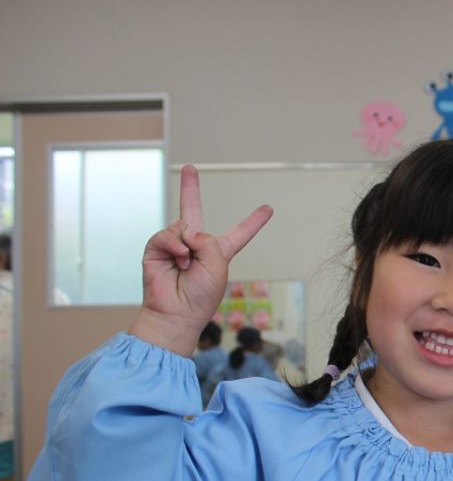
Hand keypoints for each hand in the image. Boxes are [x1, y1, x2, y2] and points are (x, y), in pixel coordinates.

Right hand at [129, 165, 272, 355]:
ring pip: (183, 225)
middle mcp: (196, 246)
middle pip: (193, 212)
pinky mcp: (157, 248)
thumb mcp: (218, 266)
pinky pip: (167, 234)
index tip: (268, 209)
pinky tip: (179, 259)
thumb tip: (187, 230)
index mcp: (219, 253)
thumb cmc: (201, 296)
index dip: (253, 222)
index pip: (239, 234)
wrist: (175, 313)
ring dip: (188, 244)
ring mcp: (175, 246)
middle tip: (190, 168)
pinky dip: (174, 245)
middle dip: (190, 188)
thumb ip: (208, 241)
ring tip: (187, 264)